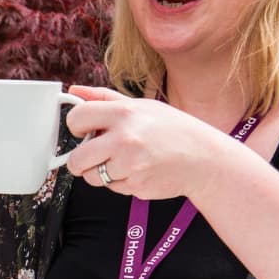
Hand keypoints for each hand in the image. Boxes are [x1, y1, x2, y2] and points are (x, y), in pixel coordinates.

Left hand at [63, 85, 229, 200]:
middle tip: (93, 155)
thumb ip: (104, 98)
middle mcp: (125, 138)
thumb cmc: (173, 130)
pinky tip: (138, 170)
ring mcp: (130, 164)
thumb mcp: (142, 105)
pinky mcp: (136, 185)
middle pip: (76, 158)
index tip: (83, 130)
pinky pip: (112, 187)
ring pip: (92, 177)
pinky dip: (120, 181)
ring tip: (123, 161)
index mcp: (124, 113)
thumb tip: (74, 90)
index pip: (76, 118)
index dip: (76, 126)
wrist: (205, 159)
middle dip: (79, 160)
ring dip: (101, 173)